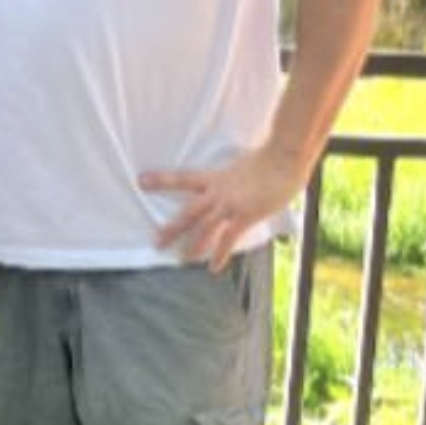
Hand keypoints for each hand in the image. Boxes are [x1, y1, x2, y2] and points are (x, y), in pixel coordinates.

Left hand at [139, 144, 307, 271]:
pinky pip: (228, 239)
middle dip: (171, 229)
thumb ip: (238, 176)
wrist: (285, 156)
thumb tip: (241, 182)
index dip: (160, 180)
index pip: (182, 178)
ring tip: (181, 260)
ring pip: (204, 229)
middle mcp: (218, 192)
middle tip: (156, 242)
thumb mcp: (246, 164)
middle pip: (188, 213)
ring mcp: (231, 204)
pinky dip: (220, 255)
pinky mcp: (245, 214)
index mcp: (216, 177)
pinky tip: (213, 268)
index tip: (140, 181)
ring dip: (192, 247)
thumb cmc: (272, 156)